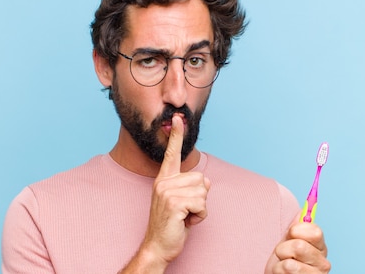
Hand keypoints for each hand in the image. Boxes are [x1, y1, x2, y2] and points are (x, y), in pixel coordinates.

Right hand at [124, 114, 210, 271]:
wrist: (158, 246)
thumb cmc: (171, 224)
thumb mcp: (182, 202)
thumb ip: (191, 187)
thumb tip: (207, 181)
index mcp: (164, 179)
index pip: (172, 154)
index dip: (176, 135)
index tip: (179, 118)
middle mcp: (163, 183)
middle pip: (201, 178)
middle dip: (200, 198)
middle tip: (184, 211)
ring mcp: (167, 193)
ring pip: (203, 191)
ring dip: (200, 208)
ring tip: (185, 216)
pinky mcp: (174, 204)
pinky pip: (201, 204)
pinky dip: (199, 216)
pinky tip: (186, 222)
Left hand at [265, 216, 330, 273]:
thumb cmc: (285, 258)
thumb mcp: (289, 239)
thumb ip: (297, 226)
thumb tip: (303, 209)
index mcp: (321, 247)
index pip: (315, 232)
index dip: (297, 230)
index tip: (291, 233)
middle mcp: (323, 264)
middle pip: (299, 247)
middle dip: (284, 248)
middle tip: (284, 254)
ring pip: (289, 264)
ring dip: (279, 263)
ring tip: (283, 266)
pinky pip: (284, 272)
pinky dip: (277, 272)